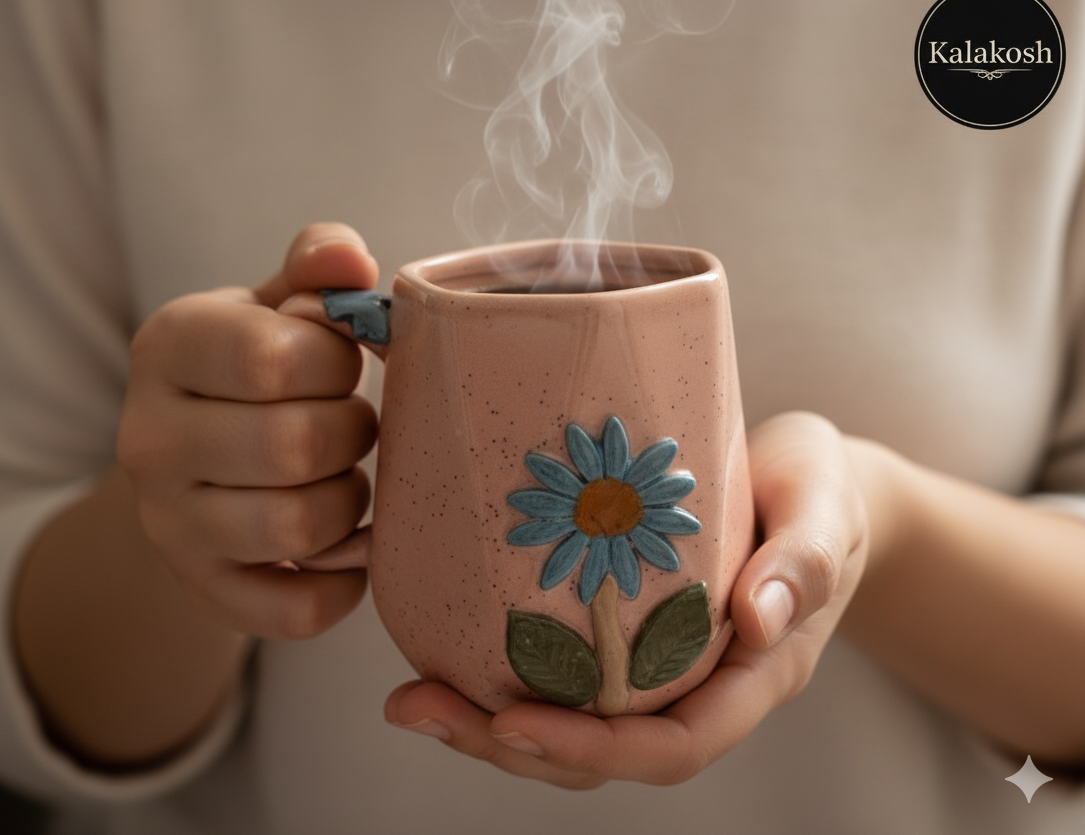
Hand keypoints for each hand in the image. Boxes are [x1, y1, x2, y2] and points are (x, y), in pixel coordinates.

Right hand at [117, 223, 379, 638]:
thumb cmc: (255, 367)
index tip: (338, 362)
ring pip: (300, 527)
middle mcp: (149, 438)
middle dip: (354, 431)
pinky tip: (347, 547)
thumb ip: (317, 266)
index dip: (336, 361)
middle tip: (351, 424)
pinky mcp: (202, 590)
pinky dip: (343, 585)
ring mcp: (169, 523)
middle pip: (295, 445)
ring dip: (351, 501)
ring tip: (344, 477)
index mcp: (168, 346)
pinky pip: (296, 610)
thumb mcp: (275, 301)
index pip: (275, 356)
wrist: (191, 460)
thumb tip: (350, 263)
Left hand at [384, 411, 870, 787]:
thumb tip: (759, 620)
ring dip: (486, 723)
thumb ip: (807, 559)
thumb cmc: (823, 493)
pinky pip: (561, 672)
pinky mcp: (624, 629)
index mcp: (753, 677)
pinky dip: (500, 673)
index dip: (593, 750)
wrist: (811, 484)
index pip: (673, 744)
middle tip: (416, 708)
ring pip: (572, 723)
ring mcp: (659, 665)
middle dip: (508, 746)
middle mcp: (698, 687)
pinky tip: (441, 650)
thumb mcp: (828, 508)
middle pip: (603, 753)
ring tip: (410, 697)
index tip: (513, 723)